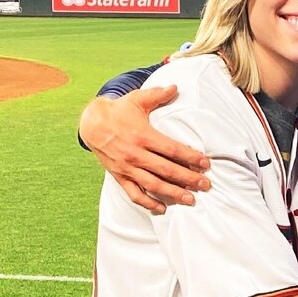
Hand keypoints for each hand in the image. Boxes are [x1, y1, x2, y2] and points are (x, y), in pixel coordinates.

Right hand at [79, 86, 210, 212]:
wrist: (91, 124)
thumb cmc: (119, 111)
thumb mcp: (137, 99)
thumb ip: (157, 94)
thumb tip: (175, 87)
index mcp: (143, 136)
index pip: (172, 150)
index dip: (191, 157)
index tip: (206, 164)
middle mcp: (135, 154)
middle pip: (167, 170)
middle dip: (188, 179)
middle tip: (206, 185)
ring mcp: (127, 168)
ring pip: (153, 185)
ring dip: (173, 194)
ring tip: (190, 199)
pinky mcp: (119, 176)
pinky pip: (134, 194)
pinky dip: (148, 203)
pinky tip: (162, 208)